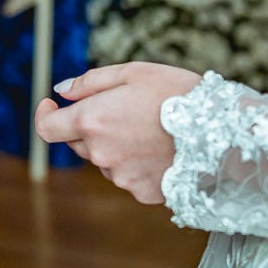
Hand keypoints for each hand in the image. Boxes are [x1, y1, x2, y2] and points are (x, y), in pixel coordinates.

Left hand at [33, 63, 203, 204]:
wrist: (223, 132)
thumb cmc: (177, 93)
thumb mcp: (132, 73)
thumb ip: (90, 83)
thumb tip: (61, 92)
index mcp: (91, 122)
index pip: (47, 128)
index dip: (45, 115)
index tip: (52, 104)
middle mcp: (101, 154)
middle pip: (79, 143)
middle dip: (89, 127)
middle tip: (123, 109)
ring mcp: (123, 178)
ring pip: (107, 160)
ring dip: (117, 145)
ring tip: (152, 128)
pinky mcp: (144, 194)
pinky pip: (130, 176)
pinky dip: (138, 164)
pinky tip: (162, 149)